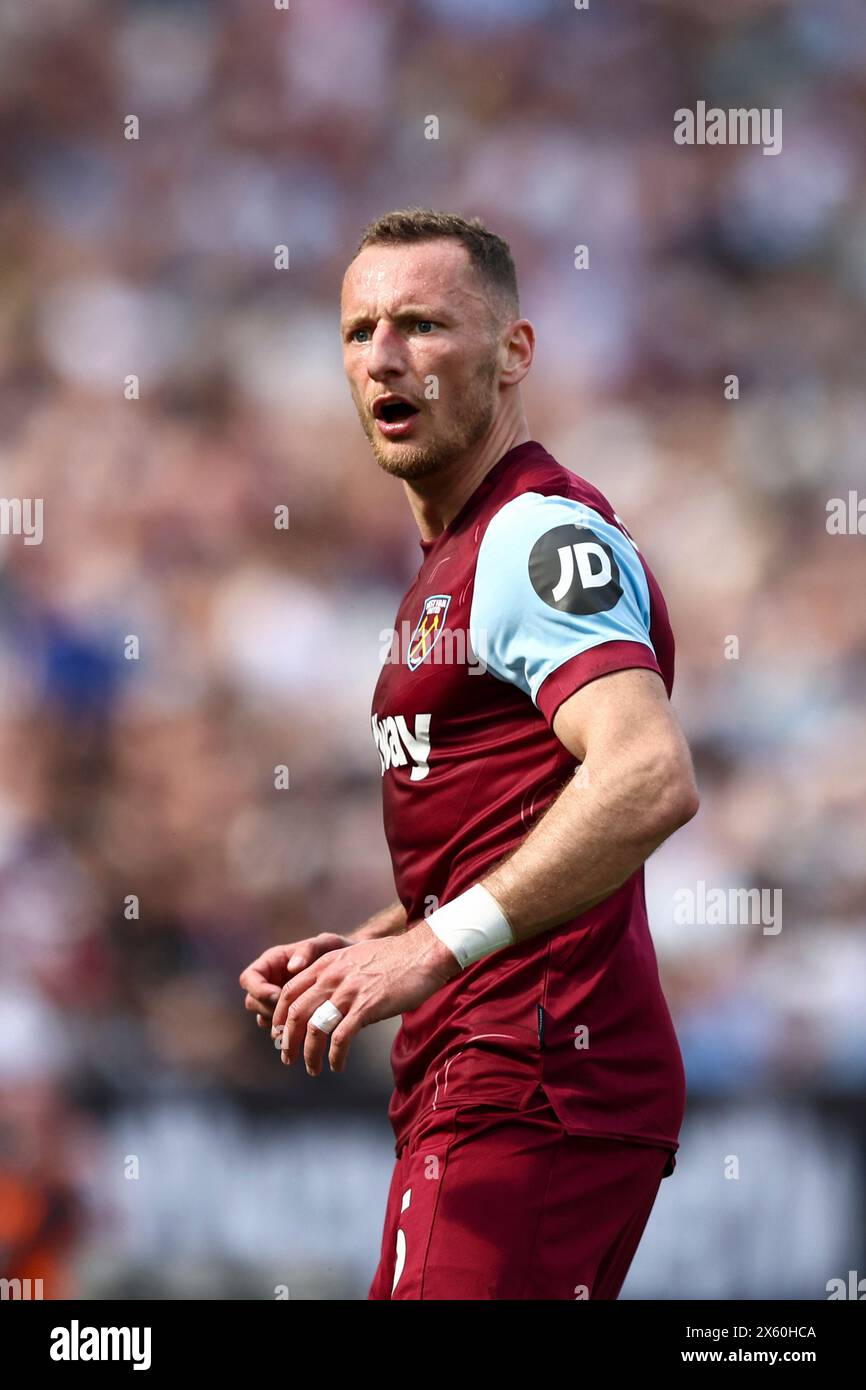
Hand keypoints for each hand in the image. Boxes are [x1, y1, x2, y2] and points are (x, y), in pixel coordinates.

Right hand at [239, 934, 352, 1029]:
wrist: (357, 968)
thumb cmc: (340, 950)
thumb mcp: (327, 944)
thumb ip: (309, 949)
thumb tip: (291, 967)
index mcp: (272, 962)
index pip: (249, 978)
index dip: (259, 989)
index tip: (280, 996)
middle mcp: (271, 982)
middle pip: (252, 1002)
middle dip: (269, 1010)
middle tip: (291, 1016)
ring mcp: (279, 1001)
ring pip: (264, 1018)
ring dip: (278, 1025)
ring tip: (301, 1026)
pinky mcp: (291, 1016)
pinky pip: (280, 1029)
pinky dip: (290, 1033)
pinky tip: (308, 1032)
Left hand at [271, 924, 460, 1075]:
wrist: (424, 953)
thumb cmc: (395, 957)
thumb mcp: (357, 956)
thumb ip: (338, 974)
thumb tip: (330, 1001)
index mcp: (328, 963)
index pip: (290, 992)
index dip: (279, 1016)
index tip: (279, 1033)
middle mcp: (333, 976)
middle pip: (295, 1012)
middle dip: (287, 1039)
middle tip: (287, 1057)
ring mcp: (349, 991)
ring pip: (315, 1028)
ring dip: (308, 1053)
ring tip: (311, 1069)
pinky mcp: (367, 1007)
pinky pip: (341, 1037)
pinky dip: (334, 1056)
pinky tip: (336, 1065)